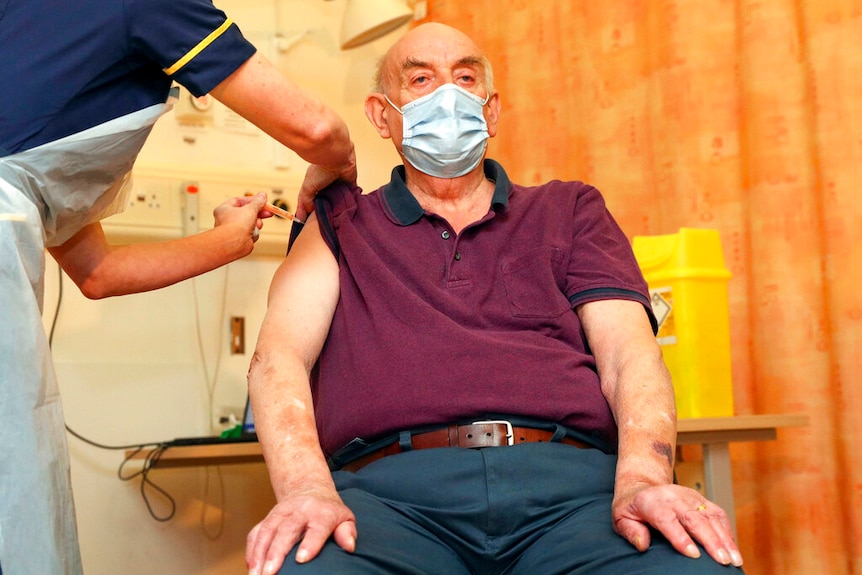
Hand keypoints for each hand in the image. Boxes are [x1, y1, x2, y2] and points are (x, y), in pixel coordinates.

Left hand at [212, 192, 267, 244]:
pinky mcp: (241, 239)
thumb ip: (258, 202)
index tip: (262, 201)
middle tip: (268, 212)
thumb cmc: (235, 225)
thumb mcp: (250, 209)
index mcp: (225, 209)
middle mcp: (227, 219)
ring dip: (256, 224)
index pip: (240, 201)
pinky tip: (251, 234)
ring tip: (256, 225)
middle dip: (258, 213)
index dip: (252, 200)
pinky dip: (253, 233)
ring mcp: (234, 230)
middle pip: (247, 213)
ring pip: (251, 223)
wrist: (234, 244)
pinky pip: (251, 233)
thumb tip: (262, 196)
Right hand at [246, 490, 356, 574]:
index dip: (310, 543)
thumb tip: (349, 546)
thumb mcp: (344, 518)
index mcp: (321, 513)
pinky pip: (255, 533)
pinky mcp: (267, 518)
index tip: (302, 560)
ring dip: (259, 554)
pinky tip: (251, 566)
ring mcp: (280, 513)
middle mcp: (298, 511)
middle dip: (276, 552)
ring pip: (267, 531)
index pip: (316, 528)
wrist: (309, 490)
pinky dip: (251, 550)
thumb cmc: (328, 512)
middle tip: (270, 573)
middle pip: (286, 530)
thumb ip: (347, 532)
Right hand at [295, 157, 357, 220]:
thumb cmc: (320, 170)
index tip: (309, 225)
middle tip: (326, 225)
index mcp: (314, 187)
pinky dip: (350, 203)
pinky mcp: (350, 187)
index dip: (310, 213)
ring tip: (338, 221)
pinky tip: (349, 212)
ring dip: (338, 209)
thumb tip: (307, 213)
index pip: (311, 203)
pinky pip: (351, 198)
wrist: (337, 159)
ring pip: (338, 203)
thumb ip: (305, 202)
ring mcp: (339, 188)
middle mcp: (326, 187)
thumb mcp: (307, 188)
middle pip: (326, 205)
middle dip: (326, 213)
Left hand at [612, 483, 743, 567]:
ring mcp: (689, 496)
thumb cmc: (632, 508)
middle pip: (694, 518)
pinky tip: (733, 548)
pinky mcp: (700, 499)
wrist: (641, 486)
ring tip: (734, 560)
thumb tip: (642, 544)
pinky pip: (717, 513)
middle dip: (710, 541)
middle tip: (723, 561)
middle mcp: (673, 497)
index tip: (694, 555)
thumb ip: (630, 531)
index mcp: (651, 502)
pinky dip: (727, 531)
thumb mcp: (621, 518)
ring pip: (710, 515)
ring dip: (724, 538)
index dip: (680, 537)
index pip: (667, 519)